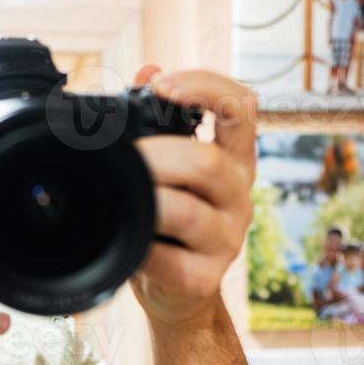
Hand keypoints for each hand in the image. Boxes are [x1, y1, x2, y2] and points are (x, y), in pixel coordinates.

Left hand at [130, 66, 256, 326]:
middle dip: (157, 154)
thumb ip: (158, 121)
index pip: (242, 107)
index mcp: (233, 160)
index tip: (162, 84)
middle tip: (124, 158)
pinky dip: (140, 246)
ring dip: (146, 199)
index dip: (207, 86)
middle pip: (209, 163)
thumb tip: (147, 70)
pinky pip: (169, 259)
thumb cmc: (167, 223)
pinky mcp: (204, 279)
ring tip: (120, 195)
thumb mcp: (167, 168)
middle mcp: (239, 196)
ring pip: (189, 212)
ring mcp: (226, 240)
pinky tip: (125, 239)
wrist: (174, 293)